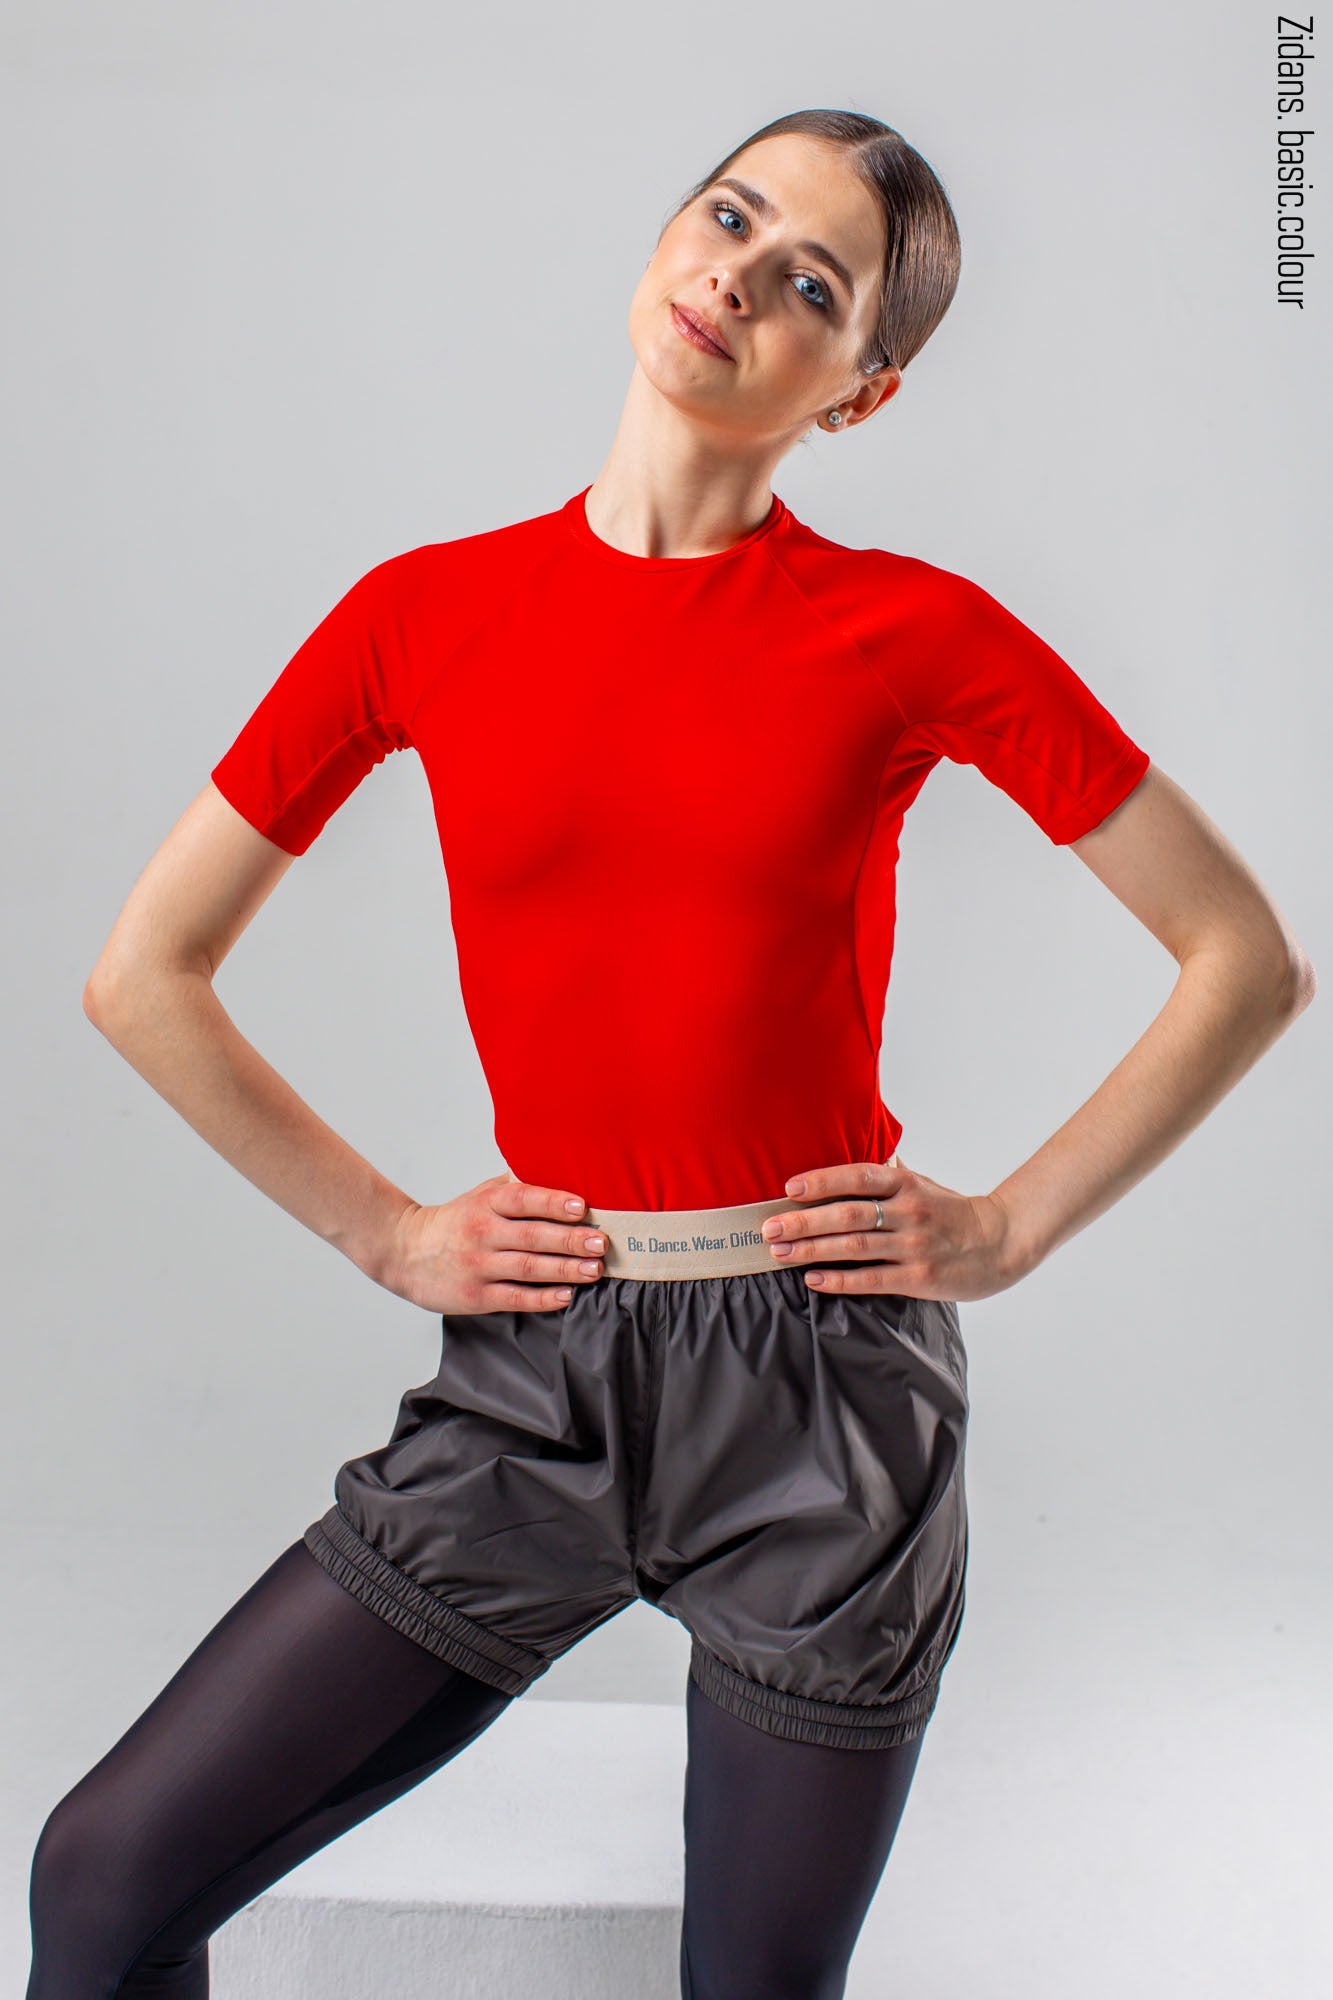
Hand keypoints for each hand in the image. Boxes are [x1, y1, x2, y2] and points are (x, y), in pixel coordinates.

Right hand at [379, 1172, 605, 1313]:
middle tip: (601, 1242)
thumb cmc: (454, 1222)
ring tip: (594, 1269)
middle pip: (532, 1235)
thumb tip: (557, 1168)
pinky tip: (566, 1295)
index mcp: (485, 1204)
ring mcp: (478, 1265)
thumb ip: (515, 1185)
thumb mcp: (480, 1195)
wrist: (404, 1252)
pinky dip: (542, 1298)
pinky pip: (515, 1297)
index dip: (553, 1202)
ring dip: (565, 1269)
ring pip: (528, 1268)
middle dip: (570, 1240)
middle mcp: (482, 1232)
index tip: (582, 1206)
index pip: (522, 1199)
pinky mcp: (475, 1296)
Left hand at [760, 1155, 1025, 1301]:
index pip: (858, 1177)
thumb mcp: (925, 1184)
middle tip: (768, 1227)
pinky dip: (839, 1280)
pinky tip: (813, 1279)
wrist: (1001, 1243)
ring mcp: (914, 1246)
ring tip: (779, 1252)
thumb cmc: (954, 1212)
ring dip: (811, 1250)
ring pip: (854, 1247)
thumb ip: (890, 1176)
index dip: (822, 1181)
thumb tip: (855, 1157)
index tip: (789, 1188)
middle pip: (847, 1214)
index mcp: (908, 1184)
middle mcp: (909, 1211)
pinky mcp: (919, 1278)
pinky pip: (871, 1279)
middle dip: (803, 1221)